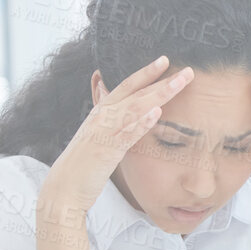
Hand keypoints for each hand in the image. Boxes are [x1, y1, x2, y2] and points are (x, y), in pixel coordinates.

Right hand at [36, 55, 194, 249]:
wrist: (63, 188)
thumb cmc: (83, 165)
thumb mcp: (96, 136)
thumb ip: (107, 118)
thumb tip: (110, 97)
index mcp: (100, 112)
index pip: (126, 86)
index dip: (145, 72)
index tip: (165, 60)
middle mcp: (101, 117)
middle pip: (134, 92)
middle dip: (160, 79)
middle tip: (186, 71)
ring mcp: (103, 132)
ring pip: (135, 108)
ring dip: (159, 94)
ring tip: (180, 83)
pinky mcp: (106, 150)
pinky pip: (126, 133)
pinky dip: (141, 122)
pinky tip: (157, 112)